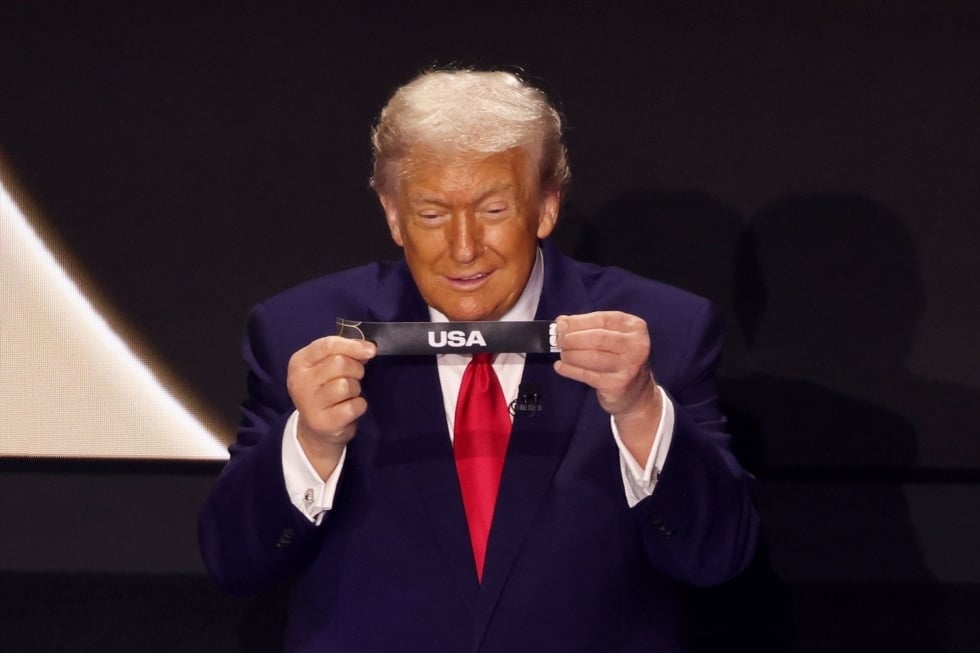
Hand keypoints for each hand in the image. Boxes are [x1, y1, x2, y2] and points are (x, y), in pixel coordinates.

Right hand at [287, 336, 376, 478]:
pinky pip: (353, 406)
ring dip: (356, 389)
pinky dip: (359, 406)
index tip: (371, 350)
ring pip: (346, 385)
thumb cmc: (325, 389)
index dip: (353, 345)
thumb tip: (368, 348)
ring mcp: (309, 403)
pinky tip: (350, 408)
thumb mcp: (325, 366)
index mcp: (299, 362)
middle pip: (339, 363)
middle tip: (355, 377)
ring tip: (348, 395)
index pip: (327, 345)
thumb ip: (343, 353)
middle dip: (356, 369)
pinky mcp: (322, 422)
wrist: (316, 427)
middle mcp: (299, 382)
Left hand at [553, 311, 662, 462]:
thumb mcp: (613, 338)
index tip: (561, 324)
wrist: (637, 394)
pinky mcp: (617, 384)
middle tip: (559, 341)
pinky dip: (570, 370)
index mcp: (635, 327)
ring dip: (570, 354)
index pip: (602, 319)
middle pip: (597, 338)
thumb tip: (562, 322)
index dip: (577, 321)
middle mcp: (636, 346)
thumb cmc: (621, 360)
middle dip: (572, 339)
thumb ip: (590, 327)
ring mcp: (629, 366)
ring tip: (562, 354)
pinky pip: (587, 375)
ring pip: (592, 357)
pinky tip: (560, 366)